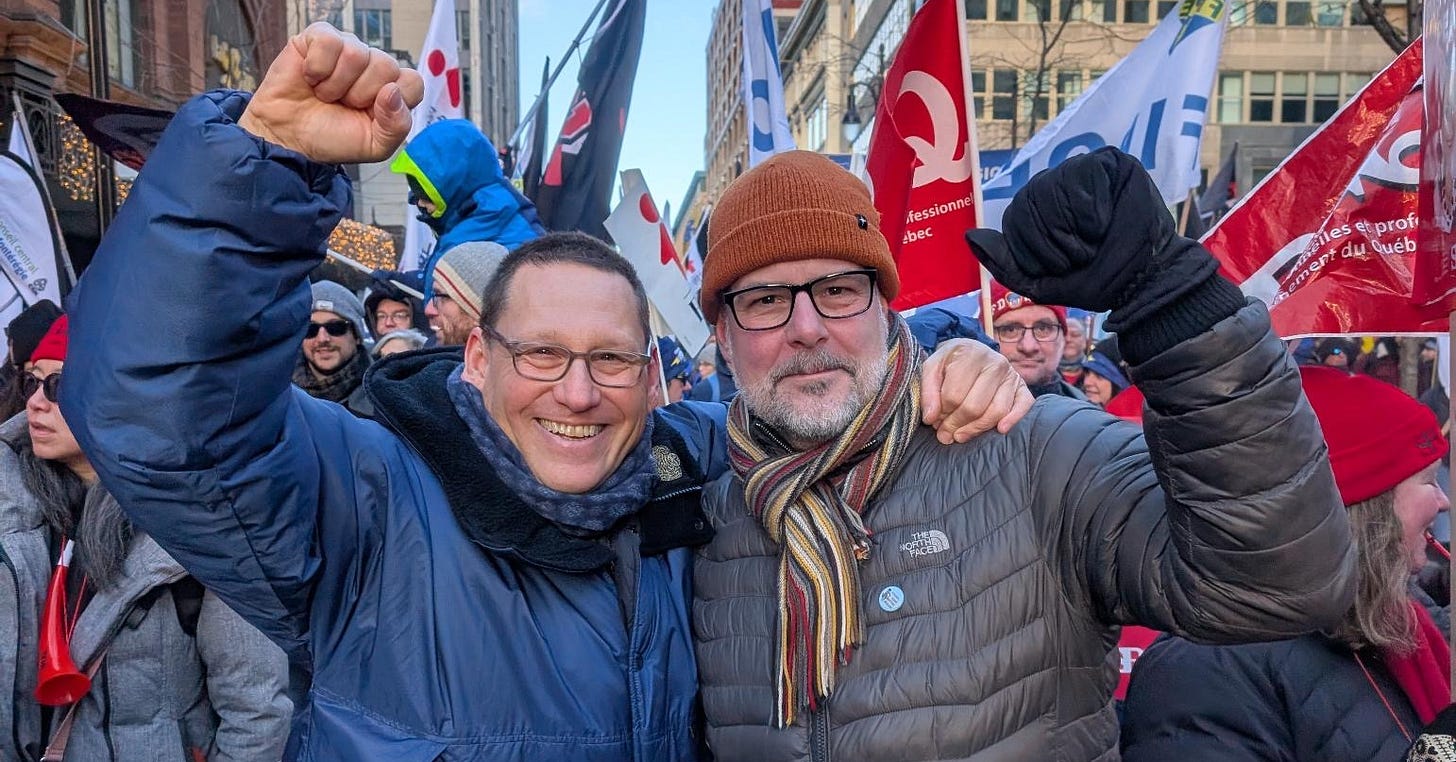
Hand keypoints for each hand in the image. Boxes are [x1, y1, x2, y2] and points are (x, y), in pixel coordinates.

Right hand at [238, 23, 424, 163]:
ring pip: (357, 53)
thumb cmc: (330, 138)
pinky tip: (310, 78)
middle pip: (387, 66)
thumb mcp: (374, 146)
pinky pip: (329, 42)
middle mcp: (372, 65)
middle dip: (360, 94)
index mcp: (391, 90)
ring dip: (336, 84)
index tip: (370, 114)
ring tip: (325, 94)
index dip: (393, 102)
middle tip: (343, 104)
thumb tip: (391, 91)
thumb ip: (397, 125)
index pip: (413, 82)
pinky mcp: (318, 38)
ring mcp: (346, 48)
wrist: (287, 138)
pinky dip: (317, 68)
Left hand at [921, 339, 1033, 443]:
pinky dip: (1013, 420)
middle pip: (974, 407)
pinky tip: (1000, 429)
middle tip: (944, 433)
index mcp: (970, 354)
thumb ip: (928, 391)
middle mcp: (995, 363)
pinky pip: (1023, 406)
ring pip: (996, 411)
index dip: (941, 413)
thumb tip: (931, 418)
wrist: (971, 352)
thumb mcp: (932, 368)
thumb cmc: (950, 362)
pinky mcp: (1022, 387)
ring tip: (960, 435)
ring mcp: (1011, 375)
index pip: (954, 395)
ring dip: (976, 429)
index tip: (933, 420)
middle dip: (956, 424)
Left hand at [964, 147, 1179, 312]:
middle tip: (1084, 254)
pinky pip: (1081, 176)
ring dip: (1074, 229)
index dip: (1035, 250)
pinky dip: (1093, 211)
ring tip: (1098, 238)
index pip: (1014, 218)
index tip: (1065, 266)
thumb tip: (970, 235)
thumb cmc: (1098, 280)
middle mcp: (1058, 185)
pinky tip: (1109, 220)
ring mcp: (1082, 170)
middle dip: (1053, 243)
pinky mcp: (1110, 162)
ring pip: (1051, 190)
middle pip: (1028, 203)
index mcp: (1040, 210)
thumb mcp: (1042, 281)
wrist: (1144, 282)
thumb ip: (1005, 261)